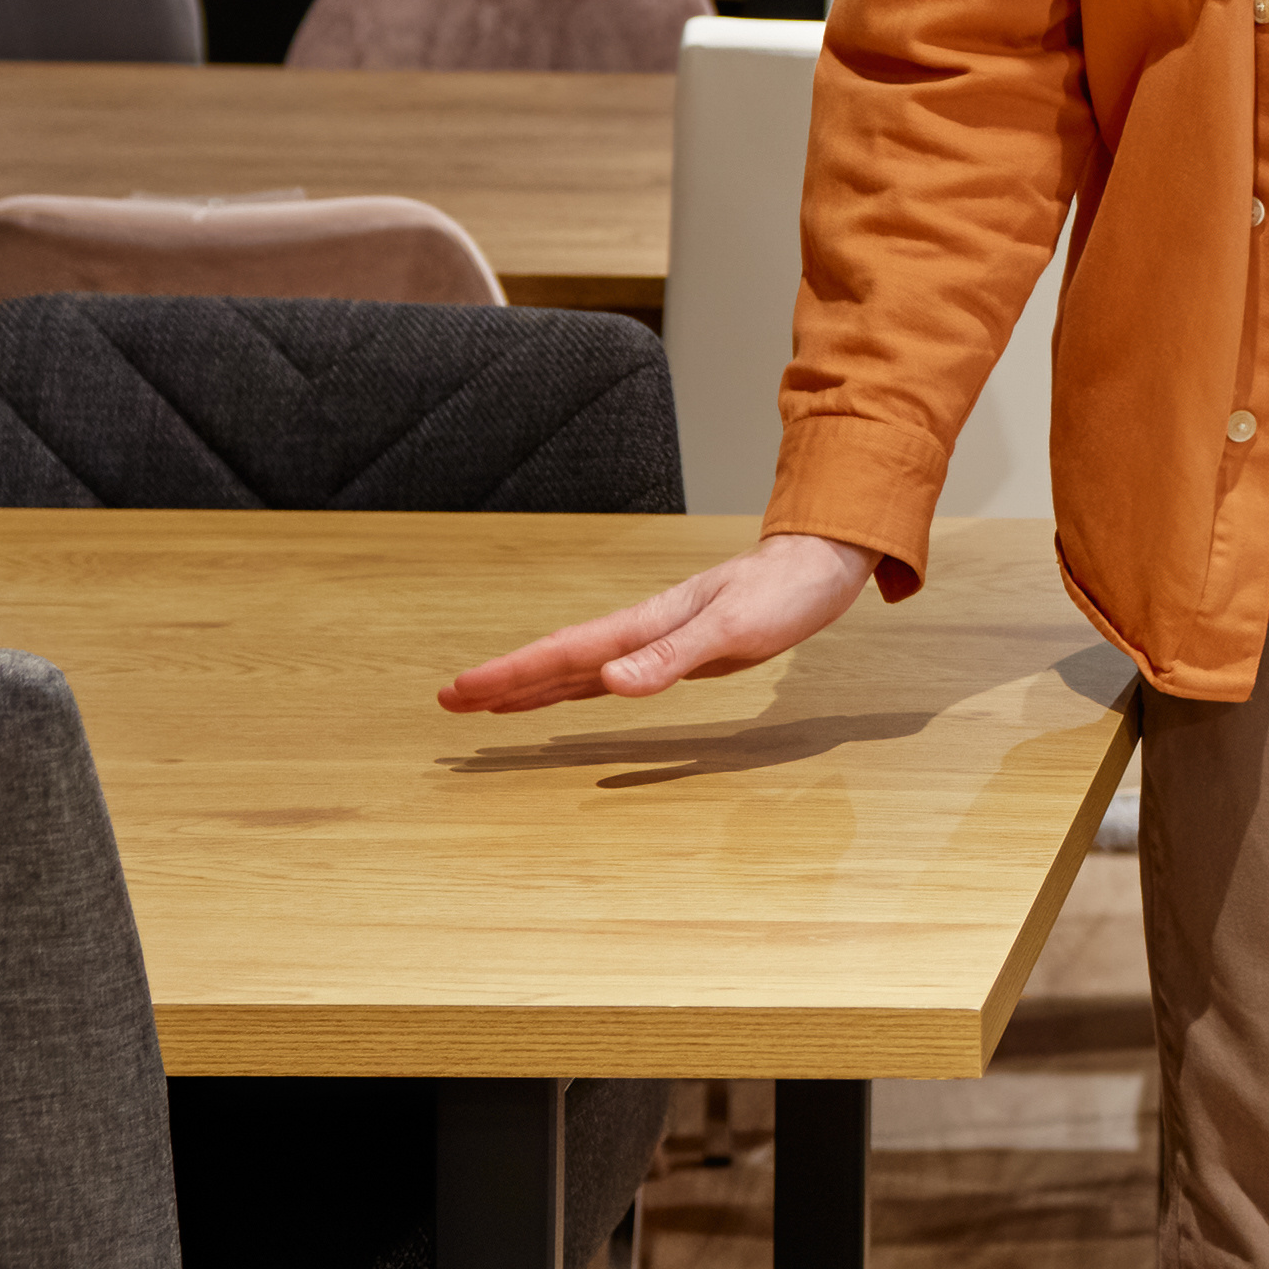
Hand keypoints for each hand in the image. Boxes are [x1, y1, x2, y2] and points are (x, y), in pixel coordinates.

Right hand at [438, 529, 878, 712]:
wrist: (819, 564)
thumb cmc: (784, 593)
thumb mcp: (734, 630)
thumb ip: (674, 658)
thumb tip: (612, 684)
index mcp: (646, 626)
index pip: (564, 654)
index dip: (511, 675)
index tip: (461, 692)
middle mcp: (641, 632)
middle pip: (557, 661)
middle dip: (502, 682)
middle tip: (448, 703)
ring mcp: (654, 641)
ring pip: (576, 669)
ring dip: (529, 686)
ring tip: (484, 705)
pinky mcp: (673, 652)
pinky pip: (607, 673)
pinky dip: (573, 687)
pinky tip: (560, 696)